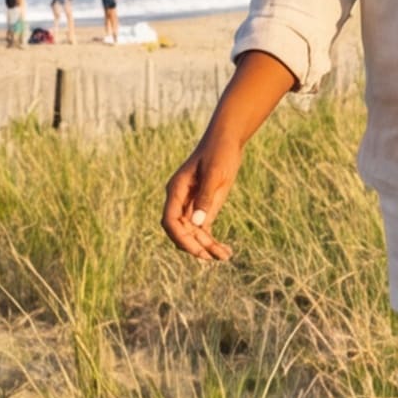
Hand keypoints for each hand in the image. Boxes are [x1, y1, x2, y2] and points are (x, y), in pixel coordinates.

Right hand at [159, 129, 242, 261]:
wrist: (227, 140)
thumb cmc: (219, 152)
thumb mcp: (215, 174)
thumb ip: (206, 197)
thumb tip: (197, 224)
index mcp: (176, 190)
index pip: (170, 221)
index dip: (180, 238)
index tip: (197, 250)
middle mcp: (180, 200)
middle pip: (181, 231)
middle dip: (195, 246)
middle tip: (214, 257)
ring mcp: (191, 204)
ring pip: (193, 233)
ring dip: (206, 247)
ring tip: (225, 256)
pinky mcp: (203, 207)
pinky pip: (203, 229)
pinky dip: (212, 241)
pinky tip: (225, 251)